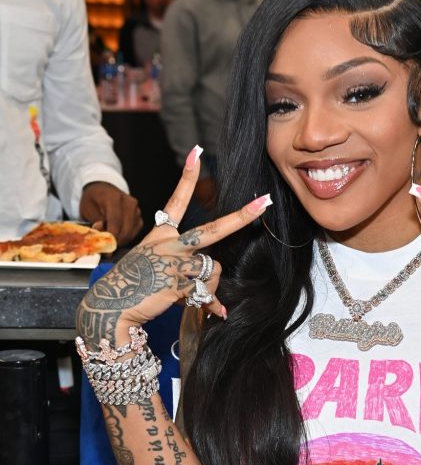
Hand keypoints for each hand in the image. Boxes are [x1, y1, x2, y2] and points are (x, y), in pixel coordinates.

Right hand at [76, 149, 271, 348]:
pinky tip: (215, 313)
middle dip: (241, 217)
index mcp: (161, 234)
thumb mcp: (155, 266)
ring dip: (208, 285)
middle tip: (264, 202)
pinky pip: (206, 291)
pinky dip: (212, 304)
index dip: (188, 177)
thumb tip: (208, 292)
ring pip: (212, 269)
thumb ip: (184, 269)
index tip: (197, 152)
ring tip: (191, 295)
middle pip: (212, 230)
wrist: (111, 305)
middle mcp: (168, 244)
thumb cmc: (134, 285)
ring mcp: (172, 263)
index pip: (177, 200)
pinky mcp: (175, 284)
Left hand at [79, 182, 142, 244]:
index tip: (107, 250)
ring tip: (110, 241)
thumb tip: (102, 233)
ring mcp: (136, 209)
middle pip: (126, 229)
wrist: (104, 190)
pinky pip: (135, 232)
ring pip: (131, 232)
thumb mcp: (87, 208)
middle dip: (116, 241)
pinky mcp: (139, 216)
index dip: (112, 237)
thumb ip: (95, 220)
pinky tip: (117, 237)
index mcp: (113, 197)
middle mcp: (128, 202)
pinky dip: (126, 237)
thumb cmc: (94, 200)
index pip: (115, 221)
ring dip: (121, 240)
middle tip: (107, 248)